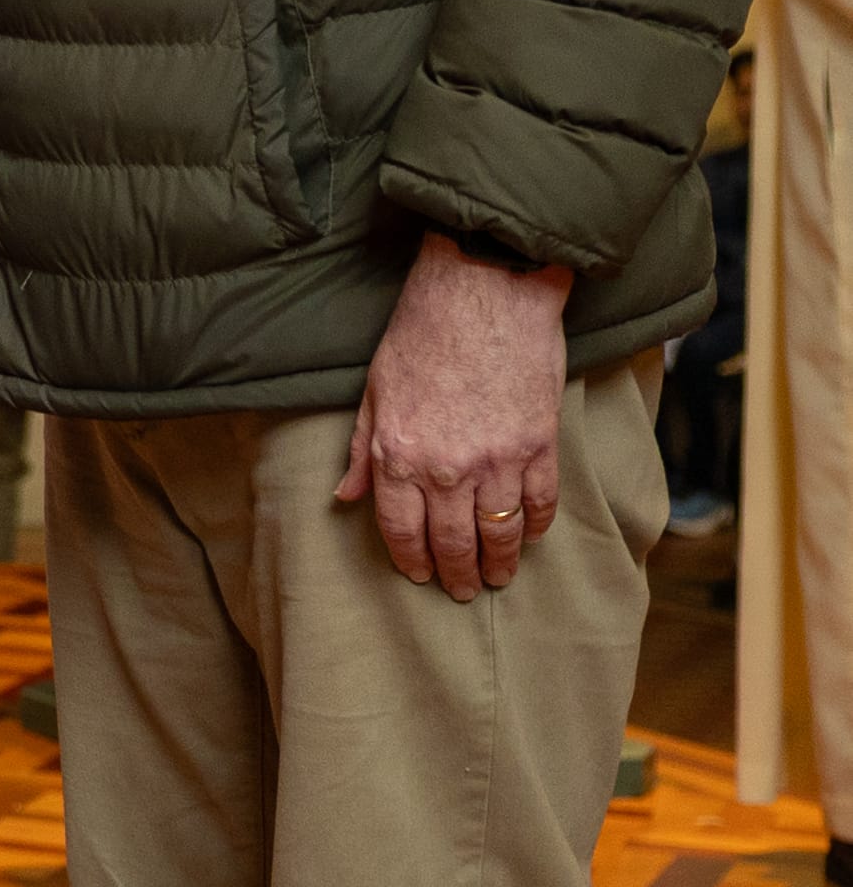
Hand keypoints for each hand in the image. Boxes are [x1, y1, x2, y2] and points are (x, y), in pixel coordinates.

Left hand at [337, 231, 572, 595]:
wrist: (484, 294)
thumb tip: (345, 496)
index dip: (411, 559)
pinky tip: (530, 536)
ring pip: (499, 532)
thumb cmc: (420, 335)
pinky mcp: (540, 446)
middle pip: (453, 541)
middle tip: (461, 592)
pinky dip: (536, 526)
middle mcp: (447, 468)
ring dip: (498, 562)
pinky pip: (541, 502)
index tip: (420, 576)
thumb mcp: (375, 392)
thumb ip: (363, 451)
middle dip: (456, 574)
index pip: (401, 529)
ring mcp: (498, 460)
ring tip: (496, 578)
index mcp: (399, 456)